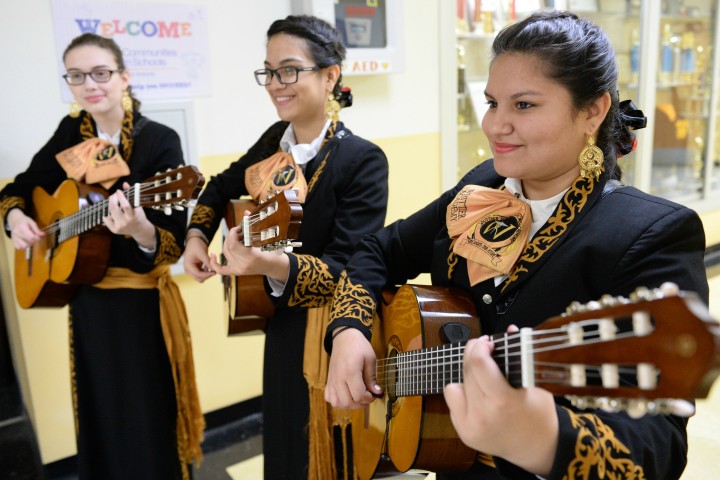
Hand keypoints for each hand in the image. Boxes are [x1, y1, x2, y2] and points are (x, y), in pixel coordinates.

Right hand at [7, 209, 43, 249]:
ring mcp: (14, 238)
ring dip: (29, 244)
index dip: (37, 238)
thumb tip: (43, 235)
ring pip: (24, 246)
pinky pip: (19, 247)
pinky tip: (25, 242)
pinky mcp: (13, 241)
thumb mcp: (32, 222)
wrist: (15, 221)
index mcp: (21, 227)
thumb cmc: (25, 221)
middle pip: (28, 242)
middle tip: (35, 237)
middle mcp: (16, 233)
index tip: (39, 236)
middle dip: (34, 240)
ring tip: (30, 240)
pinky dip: (23, 246)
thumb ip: (37, 229)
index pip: (31, 236)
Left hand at [103, 183, 155, 248]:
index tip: (118, 191)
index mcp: (133, 216)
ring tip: (114, 202)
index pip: (125, 206)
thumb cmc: (139, 215)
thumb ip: (131, 194)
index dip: (120, 197)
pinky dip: (108, 213)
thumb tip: (124, 184)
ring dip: (111, 204)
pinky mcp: (114, 230)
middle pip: (114, 208)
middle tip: (114, 195)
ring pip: (109, 212)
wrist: (140, 230)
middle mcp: (125, 222)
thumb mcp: (137, 205)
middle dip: (113, 198)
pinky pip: (106, 219)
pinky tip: (113, 212)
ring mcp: (119, 227)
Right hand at [183, 236, 214, 281]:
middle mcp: (188, 270)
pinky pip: (202, 274)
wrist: (194, 240)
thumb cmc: (197, 245)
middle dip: (207, 275)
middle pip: (199, 278)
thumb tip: (215, 270)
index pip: (198, 274)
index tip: (215, 272)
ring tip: (211, 265)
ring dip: (207, 273)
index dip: (207, 274)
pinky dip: (207, 271)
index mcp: (188, 266)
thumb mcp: (203, 254)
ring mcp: (192, 270)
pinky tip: (209, 265)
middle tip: (214, 269)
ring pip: (201, 277)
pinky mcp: (195, 269)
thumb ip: (209, 263)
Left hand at [208, 225, 289, 281]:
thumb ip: (253, 225)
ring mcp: (239, 269)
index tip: (239, 228)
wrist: (273, 265)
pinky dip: (214, 263)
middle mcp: (244, 265)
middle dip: (231, 236)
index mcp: (251, 256)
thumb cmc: (270, 251)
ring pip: (225, 252)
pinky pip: (220, 269)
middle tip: (240, 232)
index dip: (233, 234)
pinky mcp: (236, 272)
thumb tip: (245, 212)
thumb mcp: (264, 239)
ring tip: (237, 239)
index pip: (233, 244)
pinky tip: (213, 254)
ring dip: (228, 243)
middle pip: (228, 247)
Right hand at [325, 327, 381, 408]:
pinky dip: (337, 401)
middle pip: (347, 402)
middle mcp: (338, 378)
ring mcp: (332, 380)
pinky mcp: (328, 380)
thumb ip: (372, 377)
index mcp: (350, 371)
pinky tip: (346, 395)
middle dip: (360, 404)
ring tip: (357, 398)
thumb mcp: (370, 358)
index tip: (374, 395)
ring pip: (337, 403)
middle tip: (367, 397)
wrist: (344, 337)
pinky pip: (329, 397)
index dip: (368, 399)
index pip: (358, 395)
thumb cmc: (359, 346)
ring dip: (349, 405)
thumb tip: (377, 392)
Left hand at [443, 334, 557, 475]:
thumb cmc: (540, 415)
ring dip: (466, 379)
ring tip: (483, 381)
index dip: (480, 346)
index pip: (479, 363)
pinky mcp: (464, 433)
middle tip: (485, 352)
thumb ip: (519, 355)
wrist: (539, 449)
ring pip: (453, 386)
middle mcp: (482, 415)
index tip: (488, 342)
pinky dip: (463, 396)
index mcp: (503, 402)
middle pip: (466, 371)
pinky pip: (453, 403)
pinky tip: (479, 397)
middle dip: (474, 356)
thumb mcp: (535, 383)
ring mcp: (470, 426)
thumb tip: (509, 329)